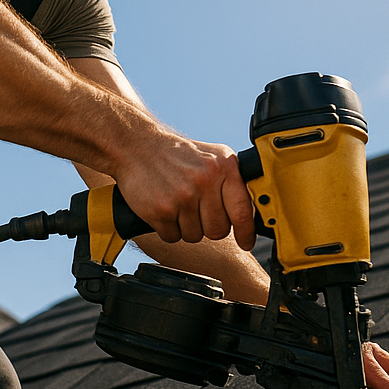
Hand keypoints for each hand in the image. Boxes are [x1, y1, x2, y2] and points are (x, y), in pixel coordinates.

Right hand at [113, 135, 256, 250]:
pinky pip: (173, 237)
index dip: (246, 232)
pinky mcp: (161, 211)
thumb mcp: (212, 158)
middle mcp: (205, 181)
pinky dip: (168, 228)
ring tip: (177, 204)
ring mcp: (182, 197)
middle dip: (207, 225)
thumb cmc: (176, 155)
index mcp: (223, 167)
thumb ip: (232, 182)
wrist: (137, 146)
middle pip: (218, 230)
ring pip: (195, 236)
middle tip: (196, 209)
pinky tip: (164, 208)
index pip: (242, 211)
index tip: (246, 242)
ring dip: (186, 227)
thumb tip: (250, 215)